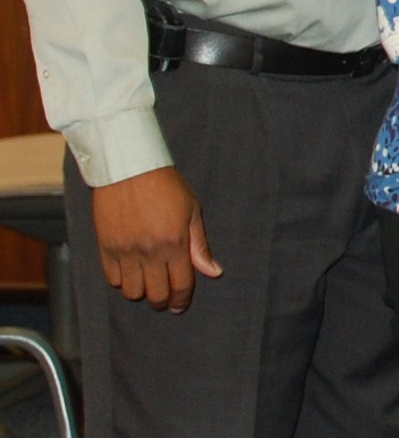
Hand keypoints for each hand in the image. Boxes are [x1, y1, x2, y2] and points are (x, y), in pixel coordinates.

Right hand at [91, 166, 220, 311]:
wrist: (130, 169)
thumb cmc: (166, 187)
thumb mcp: (192, 211)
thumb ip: (200, 245)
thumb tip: (214, 272)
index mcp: (175, 243)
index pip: (181, 285)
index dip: (182, 300)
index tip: (181, 306)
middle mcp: (149, 252)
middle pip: (155, 295)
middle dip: (163, 300)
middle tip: (165, 297)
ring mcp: (125, 252)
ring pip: (132, 292)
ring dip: (142, 291)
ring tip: (148, 281)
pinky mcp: (105, 249)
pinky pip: (112, 280)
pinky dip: (122, 281)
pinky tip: (131, 271)